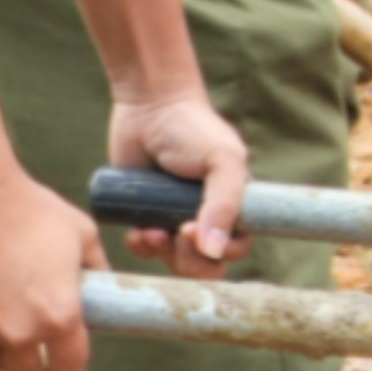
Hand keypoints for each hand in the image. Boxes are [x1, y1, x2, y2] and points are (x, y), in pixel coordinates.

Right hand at [0, 169, 103, 370]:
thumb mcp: (81, 234)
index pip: (71, 368)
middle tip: (23, 333)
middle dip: (27, 358)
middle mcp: (19, 333)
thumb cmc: (30, 209)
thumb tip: (106, 286)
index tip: (61, 349)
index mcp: (60, 317)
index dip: (68, 359)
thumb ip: (97, 267)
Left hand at [110, 90, 252, 271]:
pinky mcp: (146, 215)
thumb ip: (225, 204)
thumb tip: (214, 252)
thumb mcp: (222, 161)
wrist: (149, 106)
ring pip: (174, 259)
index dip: (216, 253)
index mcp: (235, 206)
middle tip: (171, 235)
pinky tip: (135, 232)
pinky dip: (141, 247)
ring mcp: (175, 217)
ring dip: (161, 254)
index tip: (189, 230)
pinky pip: (147, 248)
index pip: (235, 249)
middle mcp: (208, 216)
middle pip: (206, 264)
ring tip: (147, 231)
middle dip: (187, 259)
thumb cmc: (193, 129)